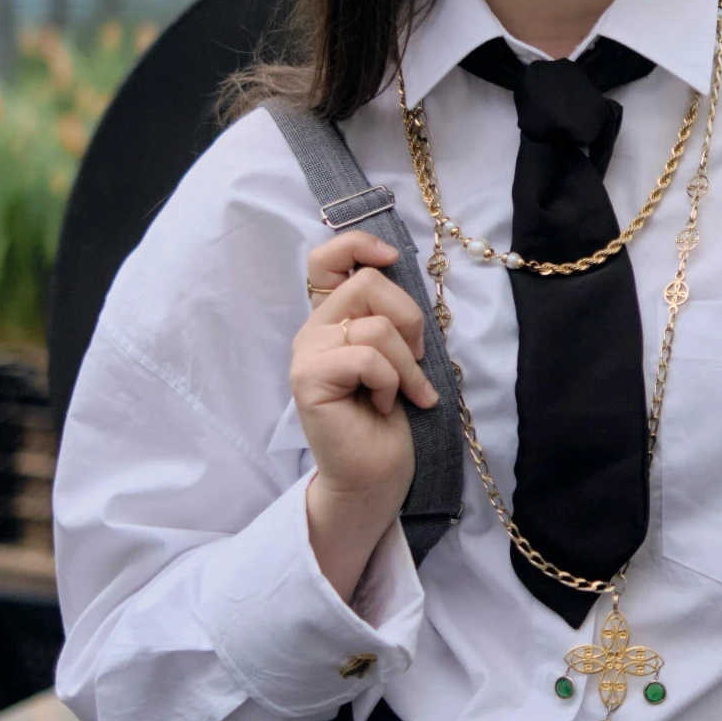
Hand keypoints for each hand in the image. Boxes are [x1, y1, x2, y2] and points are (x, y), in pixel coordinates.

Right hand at [292, 230, 438, 601]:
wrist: (376, 475)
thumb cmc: (390, 418)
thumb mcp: (397, 354)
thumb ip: (388, 315)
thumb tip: (398, 270)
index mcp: (331, 319)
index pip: (325, 257)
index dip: (359, 245)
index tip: (392, 260)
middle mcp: (312, 330)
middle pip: (367, 283)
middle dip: (410, 320)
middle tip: (416, 361)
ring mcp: (306, 354)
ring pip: (375, 326)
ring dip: (407, 364)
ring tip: (404, 393)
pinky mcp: (308, 379)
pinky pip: (368, 357)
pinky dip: (391, 383)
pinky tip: (383, 406)